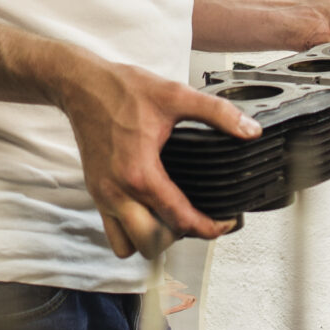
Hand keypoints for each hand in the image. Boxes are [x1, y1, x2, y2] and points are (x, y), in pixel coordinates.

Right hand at [53, 55, 256, 258]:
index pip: (179, 220)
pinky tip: (148, 210)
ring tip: (170, 219)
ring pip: (127, 244)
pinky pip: (112, 230)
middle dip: (179, 237)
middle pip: (152, 243)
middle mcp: (118, 191)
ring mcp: (103, 195)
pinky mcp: (96, 192)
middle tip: (197, 219)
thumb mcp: (175, 95)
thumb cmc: (119, 89)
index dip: (209, 228)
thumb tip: (249, 129)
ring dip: (151, 239)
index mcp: (140, 173)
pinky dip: (131, 230)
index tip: (223, 223)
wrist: (80, 85)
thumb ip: (217, 113)